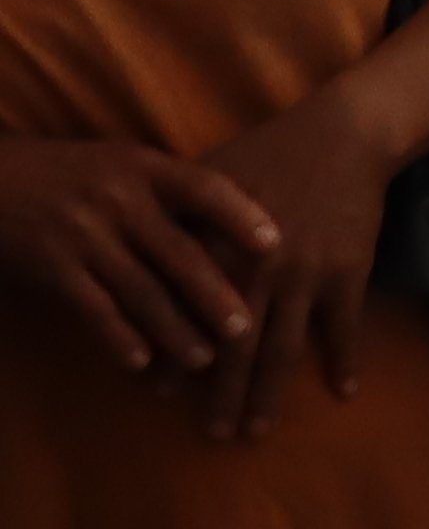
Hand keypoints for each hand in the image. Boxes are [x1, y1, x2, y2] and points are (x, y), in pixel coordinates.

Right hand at [0, 135, 274, 378]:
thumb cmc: (79, 175)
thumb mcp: (127, 166)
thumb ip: (176, 193)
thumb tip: (253, 229)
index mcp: (145, 168)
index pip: (204, 188)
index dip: (241, 216)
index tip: (276, 244)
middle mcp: (117, 200)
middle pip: (178, 252)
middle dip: (213, 294)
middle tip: (246, 329)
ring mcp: (83, 235)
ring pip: (139, 290)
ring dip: (173, 329)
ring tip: (203, 359)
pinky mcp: (52, 268)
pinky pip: (93, 308)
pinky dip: (118, 336)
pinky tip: (141, 362)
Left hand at [191, 93, 404, 439]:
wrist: (343, 134)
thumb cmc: (267, 152)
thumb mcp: (207, 178)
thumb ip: (175, 222)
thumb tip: (135, 259)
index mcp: (217, 248)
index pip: (188, 315)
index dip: (174, 356)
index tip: (159, 393)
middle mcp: (259, 270)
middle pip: (236, 346)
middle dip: (221, 394)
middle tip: (212, 435)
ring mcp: (308, 275)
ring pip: (285, 347)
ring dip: (270, 394)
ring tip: (257, 431)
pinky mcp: (349, 272)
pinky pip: (345, 327)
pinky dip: (345, 360)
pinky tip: (345, 391)